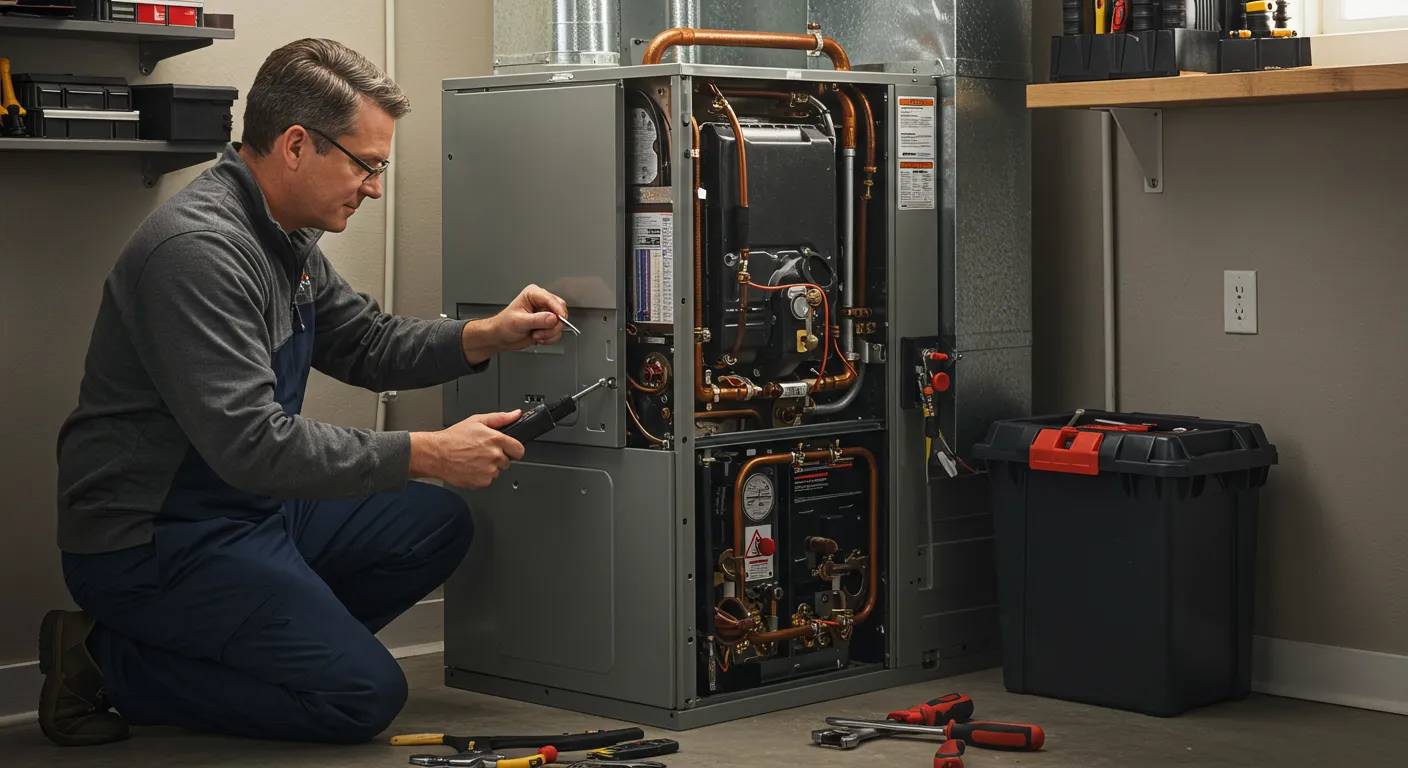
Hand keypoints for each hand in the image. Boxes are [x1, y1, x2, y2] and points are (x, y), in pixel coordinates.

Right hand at [409, 411, 525, 489]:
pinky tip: (471, 467)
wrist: (437, 454)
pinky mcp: (482, 482)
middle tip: (483, 452)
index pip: (519, 450)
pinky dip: (482, 476)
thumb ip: (500, 418)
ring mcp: (489, 470)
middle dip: (498, 457)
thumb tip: (515, 414)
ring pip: (497, 471)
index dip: (513, 449)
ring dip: (489, 467)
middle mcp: (494, 456)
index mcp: (496, 440)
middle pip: (507, 461)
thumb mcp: (477, 421)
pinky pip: (488, 480)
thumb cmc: (453, 438)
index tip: (508, 449)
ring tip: (474, 459)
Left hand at [481, 284, 570, 353]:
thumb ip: (537, 320)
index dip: (557, 310)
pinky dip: (550, 338)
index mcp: (533, 294)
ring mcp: (546, 314)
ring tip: (535, 334)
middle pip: (560, 310)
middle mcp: (541, 302)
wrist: (501, 337)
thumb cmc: (504, 325)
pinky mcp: (548, 324)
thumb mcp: (519, 322)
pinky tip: (539, 337)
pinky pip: (558, 332)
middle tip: (539, 331)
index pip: (551, 299)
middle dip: (552, 325)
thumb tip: (553, 318)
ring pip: (560, 323)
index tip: (559, 320)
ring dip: (549, 333)